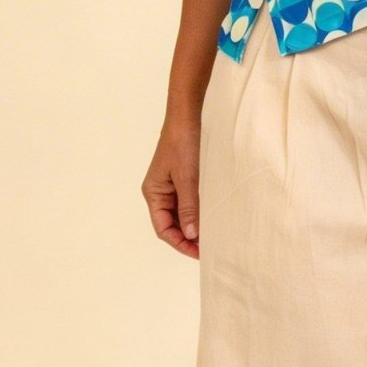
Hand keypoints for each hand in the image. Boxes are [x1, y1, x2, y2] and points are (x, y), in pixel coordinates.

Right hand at [141, 115, 201, 258]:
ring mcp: (172, 185)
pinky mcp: (184, 177)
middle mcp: (160, 192)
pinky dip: (199, 210)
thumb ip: (189, 206)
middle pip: (172, 224)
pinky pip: (189, 201)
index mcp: (153, 193)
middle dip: (188, 237)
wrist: (188, 114)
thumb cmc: (182, 142)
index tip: (199, 252)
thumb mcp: (186, 177)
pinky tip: (212, 216)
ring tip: (213, 235)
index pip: (163, 228)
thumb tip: (191, 235)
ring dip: (195, 225)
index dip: (180, 243)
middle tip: (209, 247)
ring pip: (182, 213)